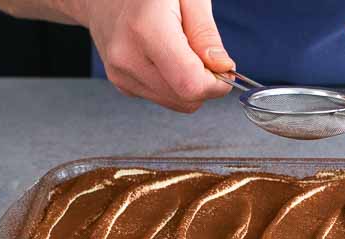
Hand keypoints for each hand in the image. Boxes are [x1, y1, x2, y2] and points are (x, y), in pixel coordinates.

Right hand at [78, 0, 233, 111]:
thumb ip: (206, 33)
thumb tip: (222, 67)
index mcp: (146, 29)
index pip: (191, 84)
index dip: (216, 83)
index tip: (224, 70)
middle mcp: (127, 57)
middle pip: (186, 99)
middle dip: (206, 84)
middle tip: (204, 56)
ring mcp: (121, 73)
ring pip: (176, 103)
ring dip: (190, 85)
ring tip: (182, 52)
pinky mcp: (121, 84)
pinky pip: (163, 98)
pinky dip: (174, 85)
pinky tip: (166, 59)